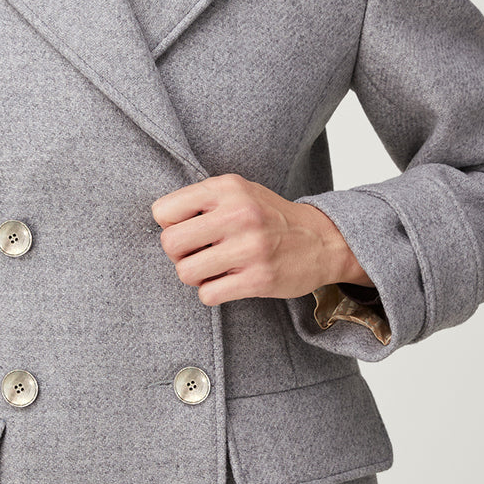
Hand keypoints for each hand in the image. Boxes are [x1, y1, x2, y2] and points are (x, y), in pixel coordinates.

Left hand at [151, 173, 371, 305]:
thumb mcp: (238, 192)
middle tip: (196, 254)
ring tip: (213, 268)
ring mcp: (250, 248)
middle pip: (170, 243)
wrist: (322, 240)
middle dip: (177, 254)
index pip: (163, 211)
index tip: (188, 230)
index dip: (169, 225)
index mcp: (227, 188)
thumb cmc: (269, 216)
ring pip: (186, 272)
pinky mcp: (259, 279)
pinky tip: (227, 282)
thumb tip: (161, 223)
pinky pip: (208, 294)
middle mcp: (239, 214)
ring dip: (195, 276)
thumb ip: (201, 199)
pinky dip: (212, 292)